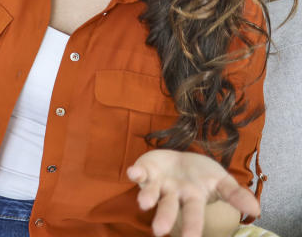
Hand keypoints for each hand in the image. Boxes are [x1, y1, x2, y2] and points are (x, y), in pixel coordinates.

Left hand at [127, 149, 259, 236]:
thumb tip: (256, 211)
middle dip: (163, 219)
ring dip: (146, 197)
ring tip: (143, 204)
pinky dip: (135, 172)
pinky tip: (132, 173)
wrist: (182, 158)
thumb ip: (235, 195)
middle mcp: (173, 194)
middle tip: (158, 231)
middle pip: (169, 208)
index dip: (191, 227)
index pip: (193, 215)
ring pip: (151, 192)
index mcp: (192, 199)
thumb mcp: (221, 181)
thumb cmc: (202, 175)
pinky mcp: (146, 170)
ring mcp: (158, 183)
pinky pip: (139, 172)